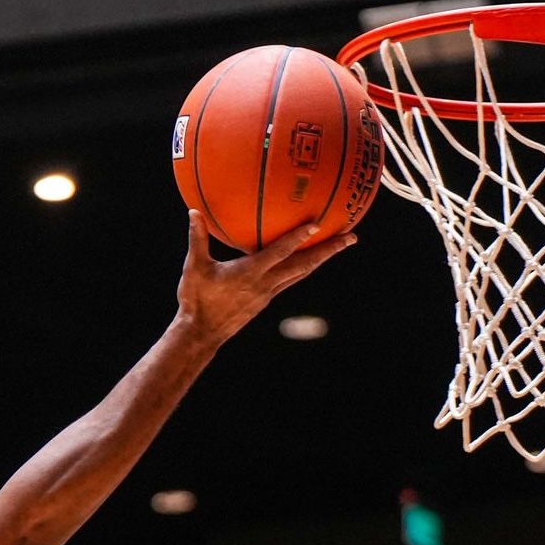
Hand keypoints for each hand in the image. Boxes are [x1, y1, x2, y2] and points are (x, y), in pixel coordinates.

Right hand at [173, 211, 354, 345]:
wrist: (201, 333)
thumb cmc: (196, 299)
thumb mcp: (195, 267)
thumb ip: (197, 238)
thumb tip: (193, 211)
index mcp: (251, 273)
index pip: (281, 252)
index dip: (299, 238)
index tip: (318, 224)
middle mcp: (266, 284)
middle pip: (305, 265)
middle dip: (329, 251)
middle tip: (351, 237)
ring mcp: (269, 293)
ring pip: (302, 273)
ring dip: (322, 259)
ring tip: (339, 245)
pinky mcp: (266, 300)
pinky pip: (291, 279)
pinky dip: (304, 267)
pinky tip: (307, 259)